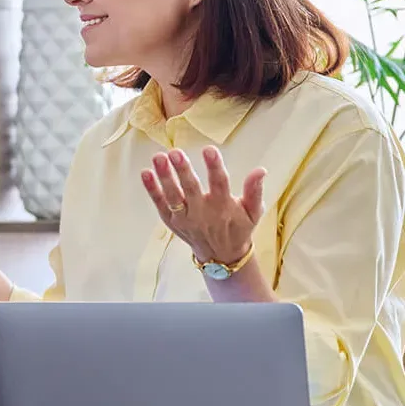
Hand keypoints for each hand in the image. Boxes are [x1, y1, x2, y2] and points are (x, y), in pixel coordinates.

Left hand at [141, 146, 265, 265]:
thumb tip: (260, 170)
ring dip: (164, 177)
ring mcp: (184, 218)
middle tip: (175, 152)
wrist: (221, 256)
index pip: (219, 183)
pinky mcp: (171, 220)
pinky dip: (152, 189)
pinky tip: (145, 172)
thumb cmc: (238, 228)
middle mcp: (202, 213)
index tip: (209, 149)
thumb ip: (255, 191)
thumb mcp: (253, 212)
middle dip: (183, 170)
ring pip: (173, 196)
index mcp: (223, 207)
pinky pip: (159, 203)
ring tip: (158, 157)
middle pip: (191, 189)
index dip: (214, 166)